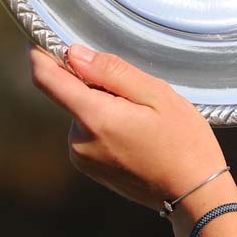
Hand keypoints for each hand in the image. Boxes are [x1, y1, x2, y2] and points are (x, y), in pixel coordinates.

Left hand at [28, 44, 229, 214]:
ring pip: (83, 114)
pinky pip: (91, 133)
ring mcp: (82, 158)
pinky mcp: (90, 168)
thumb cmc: (184, 142)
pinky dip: (108, 126)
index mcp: (94, 117)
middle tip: (138, 97)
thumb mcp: (157, 95)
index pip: (46, 78)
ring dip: (105, 108)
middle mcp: (79, 140)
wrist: (195, 195)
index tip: (47, 40)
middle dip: (97, 86)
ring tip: (143, 122)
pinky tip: (138, 137)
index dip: (41, 54)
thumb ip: (112, 72)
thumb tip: (73, 54)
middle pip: (71, 94)